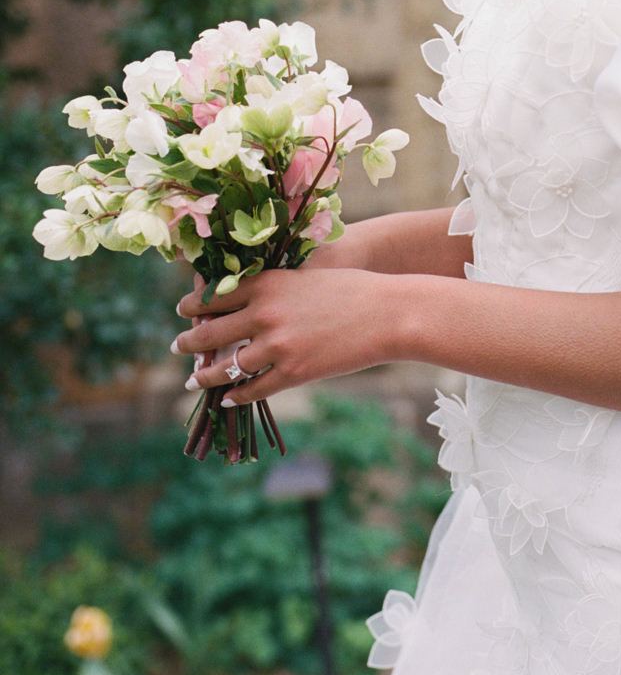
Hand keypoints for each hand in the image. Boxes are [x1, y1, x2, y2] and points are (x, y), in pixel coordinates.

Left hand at [173, 267, 400, 405]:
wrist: (388, 313)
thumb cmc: (353, 289)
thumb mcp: (307, 276)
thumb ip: (274, 288)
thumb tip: (246, 303)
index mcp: (268, 283)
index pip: (216, 296)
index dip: (194, 306)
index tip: (184, 311)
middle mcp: (265, 313)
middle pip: (210, 332)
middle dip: (189, 342)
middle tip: (177, 347)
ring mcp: (277, 346)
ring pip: (226, 367)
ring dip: (204, 376)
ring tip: (193, 380)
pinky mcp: (293, 373)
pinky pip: (253, 389)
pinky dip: (236, 396)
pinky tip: (228, 398)